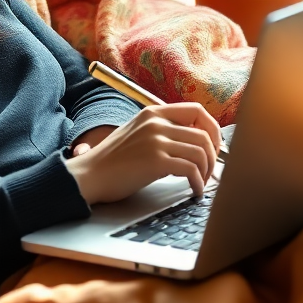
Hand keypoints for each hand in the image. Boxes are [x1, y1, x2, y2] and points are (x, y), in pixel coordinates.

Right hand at [65, 103, 220, 205]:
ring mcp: (156, 141)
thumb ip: (161, 131)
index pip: (197, 110)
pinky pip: (191, 170)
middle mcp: (156, 123)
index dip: (212, 129)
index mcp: (153, 113)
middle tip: (211, 170)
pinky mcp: (156, 161)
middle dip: (213, 155)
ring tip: (201, 183)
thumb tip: (194, 142)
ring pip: (201, 151)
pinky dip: (198, 183)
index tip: (213, 147)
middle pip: (204, 133)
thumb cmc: (112, 160)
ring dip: (207, 171)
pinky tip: (194, 191)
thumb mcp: (137, 133)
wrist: (89, 175)